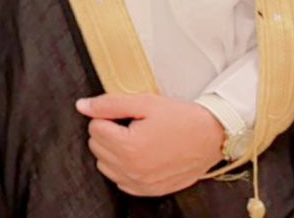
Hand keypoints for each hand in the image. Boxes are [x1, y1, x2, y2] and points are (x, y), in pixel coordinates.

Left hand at [76, 94, 224, 197]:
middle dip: (108, 132)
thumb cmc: (180, 117)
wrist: (212, 138)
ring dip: (113, 151)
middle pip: (96, 146)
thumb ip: (109, 104)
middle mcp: (132, 170)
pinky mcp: (149, 191)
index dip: (108, 116)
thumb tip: (81, 106)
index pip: (94, 127)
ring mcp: (140, 183)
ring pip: (104, 164)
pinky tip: (140, 155)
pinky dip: (123, 167)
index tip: (127, 115)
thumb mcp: (145, 102)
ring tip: (136, 139)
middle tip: (132, 125)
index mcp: (128, 147)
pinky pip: (119, 180)